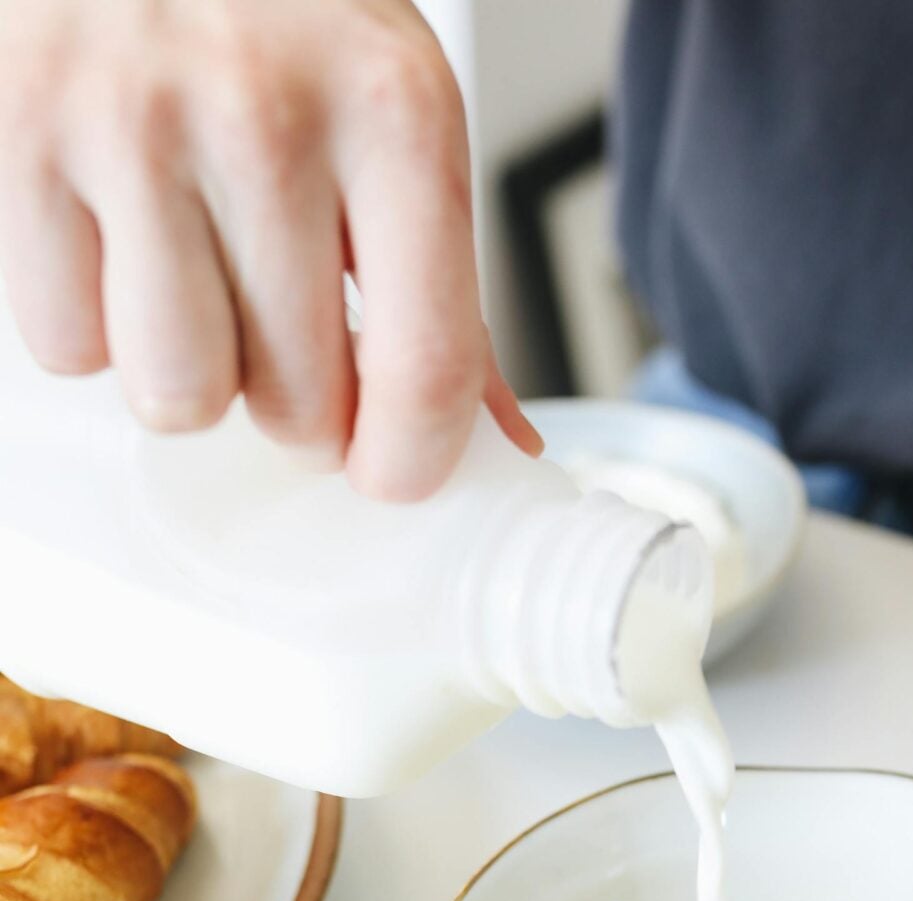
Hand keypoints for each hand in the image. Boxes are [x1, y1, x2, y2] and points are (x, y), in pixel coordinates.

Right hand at [0, 0, 540, 497]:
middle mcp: (267, 116)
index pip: (425, 373)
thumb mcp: (392, 111)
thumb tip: (495, 442)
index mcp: (394, 112)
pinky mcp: (19, 135)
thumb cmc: (276, 8)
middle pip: (294, 409)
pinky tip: (114, 236)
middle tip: (276, 322)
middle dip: (292, 402)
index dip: (408, 463)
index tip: (392, 472)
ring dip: (185, 369)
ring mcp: (131, 123)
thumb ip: (439, 287)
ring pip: (175, 394)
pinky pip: (64, 344)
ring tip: (190, 274)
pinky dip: (88, 320)